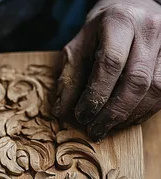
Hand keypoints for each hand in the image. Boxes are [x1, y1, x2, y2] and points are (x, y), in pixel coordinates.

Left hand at [54, 0, 160, 139]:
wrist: (129, 12)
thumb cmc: (99, 33)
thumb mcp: (77, 49)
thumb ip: (70, 78)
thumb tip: (63, 112)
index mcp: (120, 22)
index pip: (110, 63)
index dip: (96, 95)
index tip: (82, 116)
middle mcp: (150, 29)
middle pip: (136, 81)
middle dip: (112, 113)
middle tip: (94, 130)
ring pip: (154, 90)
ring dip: (128, 116)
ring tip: (107, 128)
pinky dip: (142, 113)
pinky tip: (124, 120)